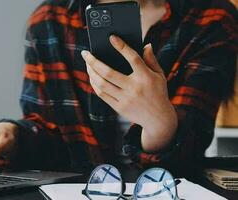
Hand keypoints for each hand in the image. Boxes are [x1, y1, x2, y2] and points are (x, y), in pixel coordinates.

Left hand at [81, 35, 177, 151]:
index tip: (111, 37)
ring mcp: (125, 99)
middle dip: (94, 62)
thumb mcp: (159, 75)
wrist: (158, 119)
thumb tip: (146, 44)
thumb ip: (151, 60)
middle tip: (85, 53)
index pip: (133, 58)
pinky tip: (92, 77)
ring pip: (102, 84)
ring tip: (87, 64)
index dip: (122, 47)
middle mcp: (134, 88)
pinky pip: (102, 95)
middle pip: (108, 73)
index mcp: (146, 77)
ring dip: (91, 73)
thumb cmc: (158, 92)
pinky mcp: (119, 108)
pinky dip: (95, 85)